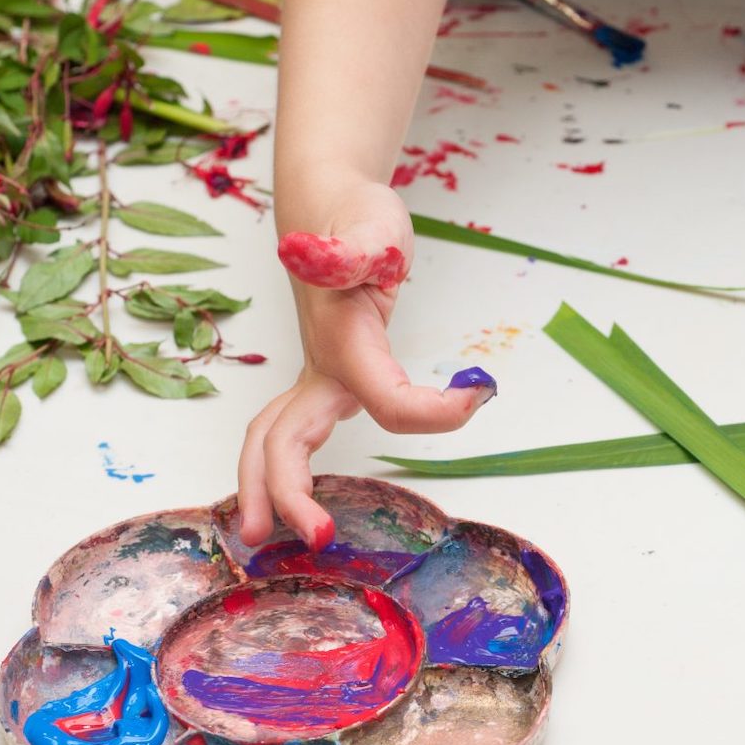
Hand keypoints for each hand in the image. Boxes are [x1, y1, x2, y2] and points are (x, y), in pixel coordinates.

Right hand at [237, 178, 495, 548]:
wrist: (324, 206)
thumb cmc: (355, 216)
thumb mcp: (370, 224)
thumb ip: (351, 246)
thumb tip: (314, 251)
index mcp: (342, 342)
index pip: (387, 401)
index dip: (436, 412)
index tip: (480, 392)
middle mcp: (319, 367)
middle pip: (285, 439)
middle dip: (289, 490)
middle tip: (317, 539)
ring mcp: (312, 376)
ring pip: (272, 440)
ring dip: (266, 488)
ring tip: (263, 536)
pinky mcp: (318, 381)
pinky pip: (289, 435)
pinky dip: (280, 470)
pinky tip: (289, 502)